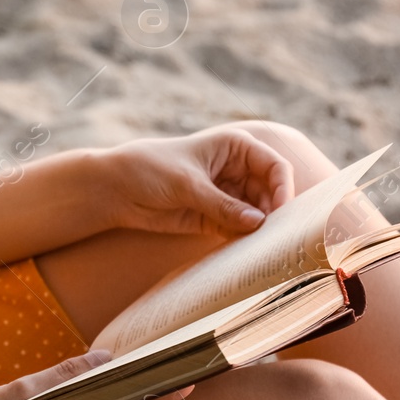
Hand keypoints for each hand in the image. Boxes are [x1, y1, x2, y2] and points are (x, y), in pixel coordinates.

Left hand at [93, 125, 293, 236]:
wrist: (116, 189)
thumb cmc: (150, 170)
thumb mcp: (188, 185)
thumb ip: (223, 205)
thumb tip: (258, 223)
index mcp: (236, 147)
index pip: (274, 166)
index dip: (283, 188)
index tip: (281, 213)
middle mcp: (237, 169)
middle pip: (271, 193)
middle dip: (274, 214)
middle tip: (275, 239)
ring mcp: (228, 194)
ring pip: (258, 213)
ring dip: (260, 230)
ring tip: (261, 248)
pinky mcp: (216, 217)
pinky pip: (240, 229)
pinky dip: (244, 240)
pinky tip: (246, 252)